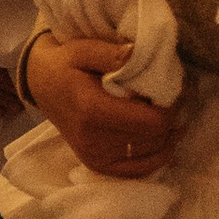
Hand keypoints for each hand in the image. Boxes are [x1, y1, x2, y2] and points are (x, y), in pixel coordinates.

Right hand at [26, 34, 178, 178]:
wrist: (41, 84)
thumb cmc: (64, 64)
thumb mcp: (82, 48)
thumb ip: (111, 53)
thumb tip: (139, 54)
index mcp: (92, 110)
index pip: (153, 122)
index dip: (173, 106)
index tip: (177, 87)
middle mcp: (94, 140)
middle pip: (157, 138)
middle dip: (172, 117)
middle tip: (175, 97)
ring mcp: (95, 157)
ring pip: (154, 154)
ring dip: (167, 134)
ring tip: (167, 113)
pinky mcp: (98, 165)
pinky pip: (140, 170)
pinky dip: (158, 155)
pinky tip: (163, 138)